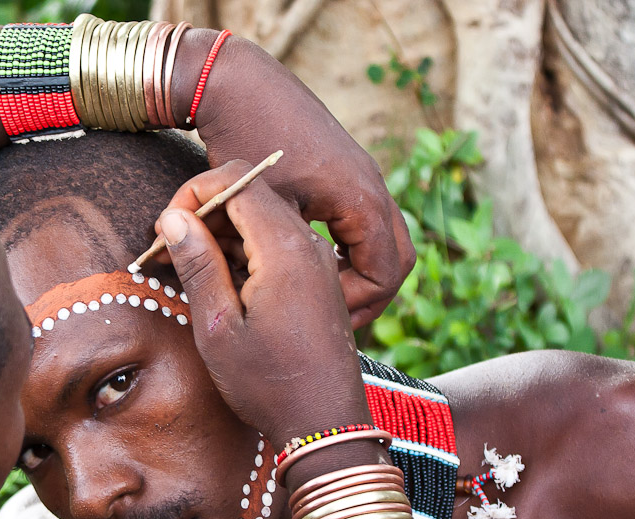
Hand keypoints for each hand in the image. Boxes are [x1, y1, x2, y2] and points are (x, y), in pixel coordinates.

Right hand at [155, 161, 372, 446]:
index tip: (166, 227)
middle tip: (169, 251)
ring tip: (189, 272)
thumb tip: (174, 218)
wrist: (325, 424)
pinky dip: (247, 254)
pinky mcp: (319, 280)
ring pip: (265, 221)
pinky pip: (279, 246)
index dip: (195, 193)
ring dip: (224, 237)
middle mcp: (309, 245)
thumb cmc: (268, 383)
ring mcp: (319, 262)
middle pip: (252, 196)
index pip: (238, 181)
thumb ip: (198, 265)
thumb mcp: (219, 327)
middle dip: (206, 214)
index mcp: (285, 248)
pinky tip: (222, 287)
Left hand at [191, 35, 414, 328]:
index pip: (384, 275)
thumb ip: (281, 255)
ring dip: (360, 271)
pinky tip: (311, 263)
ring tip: (323, 297)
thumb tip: (287, 302)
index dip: (358, 305)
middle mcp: (371, 186)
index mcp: (361, 199)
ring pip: (384, 240)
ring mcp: (361, 176)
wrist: (237, 83)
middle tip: (333, 318)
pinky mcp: (345, 171)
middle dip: (369, 294)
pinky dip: (349, 249)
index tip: (322, 317)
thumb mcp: (263, 209)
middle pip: (397, 259)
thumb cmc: (245, 142)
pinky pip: (364, 221)